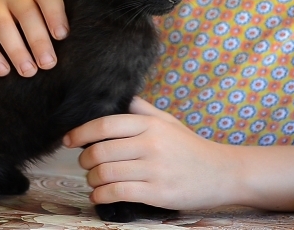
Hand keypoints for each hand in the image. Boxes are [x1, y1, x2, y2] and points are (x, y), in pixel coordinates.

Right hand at [0, 0, 68, 76]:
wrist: (0, 41)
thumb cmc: (36, 40)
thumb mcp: (50, 35)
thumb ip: (61, 38)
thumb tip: (78, 59)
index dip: (55, 14)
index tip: (62, 36)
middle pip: (26, 12)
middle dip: (38, 40)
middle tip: (48, 64)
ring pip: (2, 23)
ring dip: (16, 49)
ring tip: (28, 71)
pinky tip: (2, 71)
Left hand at [63, 97, 237, 209]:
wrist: (224, 172)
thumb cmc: (191, 147)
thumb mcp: (168, 121)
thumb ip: (141, 110)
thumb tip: (116, 98)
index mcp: (151, 125)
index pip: (105, 124)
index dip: (80, 133)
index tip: (68, 140)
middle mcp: (151, 145)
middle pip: (100, 152)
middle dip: (84, 160)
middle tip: (85, 164)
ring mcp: (155, 170)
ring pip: (105, 174)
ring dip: (92, 180)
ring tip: (94, 181)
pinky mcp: (159, 193)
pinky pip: (118, 193)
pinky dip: (101, 196)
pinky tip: (99, 195)